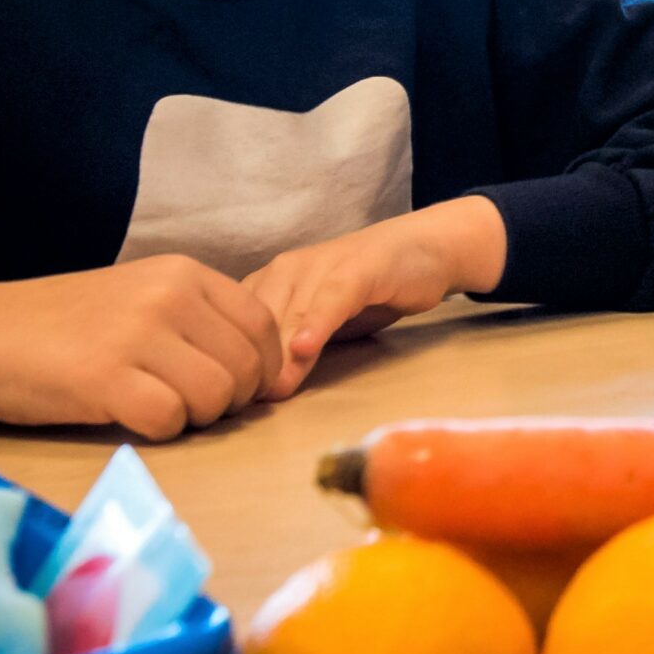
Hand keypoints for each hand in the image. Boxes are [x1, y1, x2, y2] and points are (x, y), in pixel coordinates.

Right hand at [0, 256, 283, 440]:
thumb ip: (199, 323)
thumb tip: (264, 373)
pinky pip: (170, 421)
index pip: (263, 326)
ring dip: (195, 418)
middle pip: (247, 368)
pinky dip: (158, 430)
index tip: (241, 393)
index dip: (263, 370)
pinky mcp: (107, 378)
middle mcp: (169, 296)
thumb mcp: (141, 298)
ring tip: (156, 408)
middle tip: (192, 408)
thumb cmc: (64, 325)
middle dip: (231, 402)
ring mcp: (138, 334)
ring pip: (217, 398)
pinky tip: (128, 417)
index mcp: (183, 273)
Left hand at [244, 198, 509, 397]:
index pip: (235, 325)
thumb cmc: (369, 290)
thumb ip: (294, 351)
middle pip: (258, 322)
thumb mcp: (324, 325)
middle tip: (246, 404)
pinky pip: (332, 297)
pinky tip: (305, 349)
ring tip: (271, 389)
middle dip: (251, 362)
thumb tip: (262, 392)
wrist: (425, 250)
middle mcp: (287, 270)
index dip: (232, 360)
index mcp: (270, 282)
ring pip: (291, 311)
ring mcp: (322, 266)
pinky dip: (317, 322)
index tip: (228, 400)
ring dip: (279, 352)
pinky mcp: (358, 268)